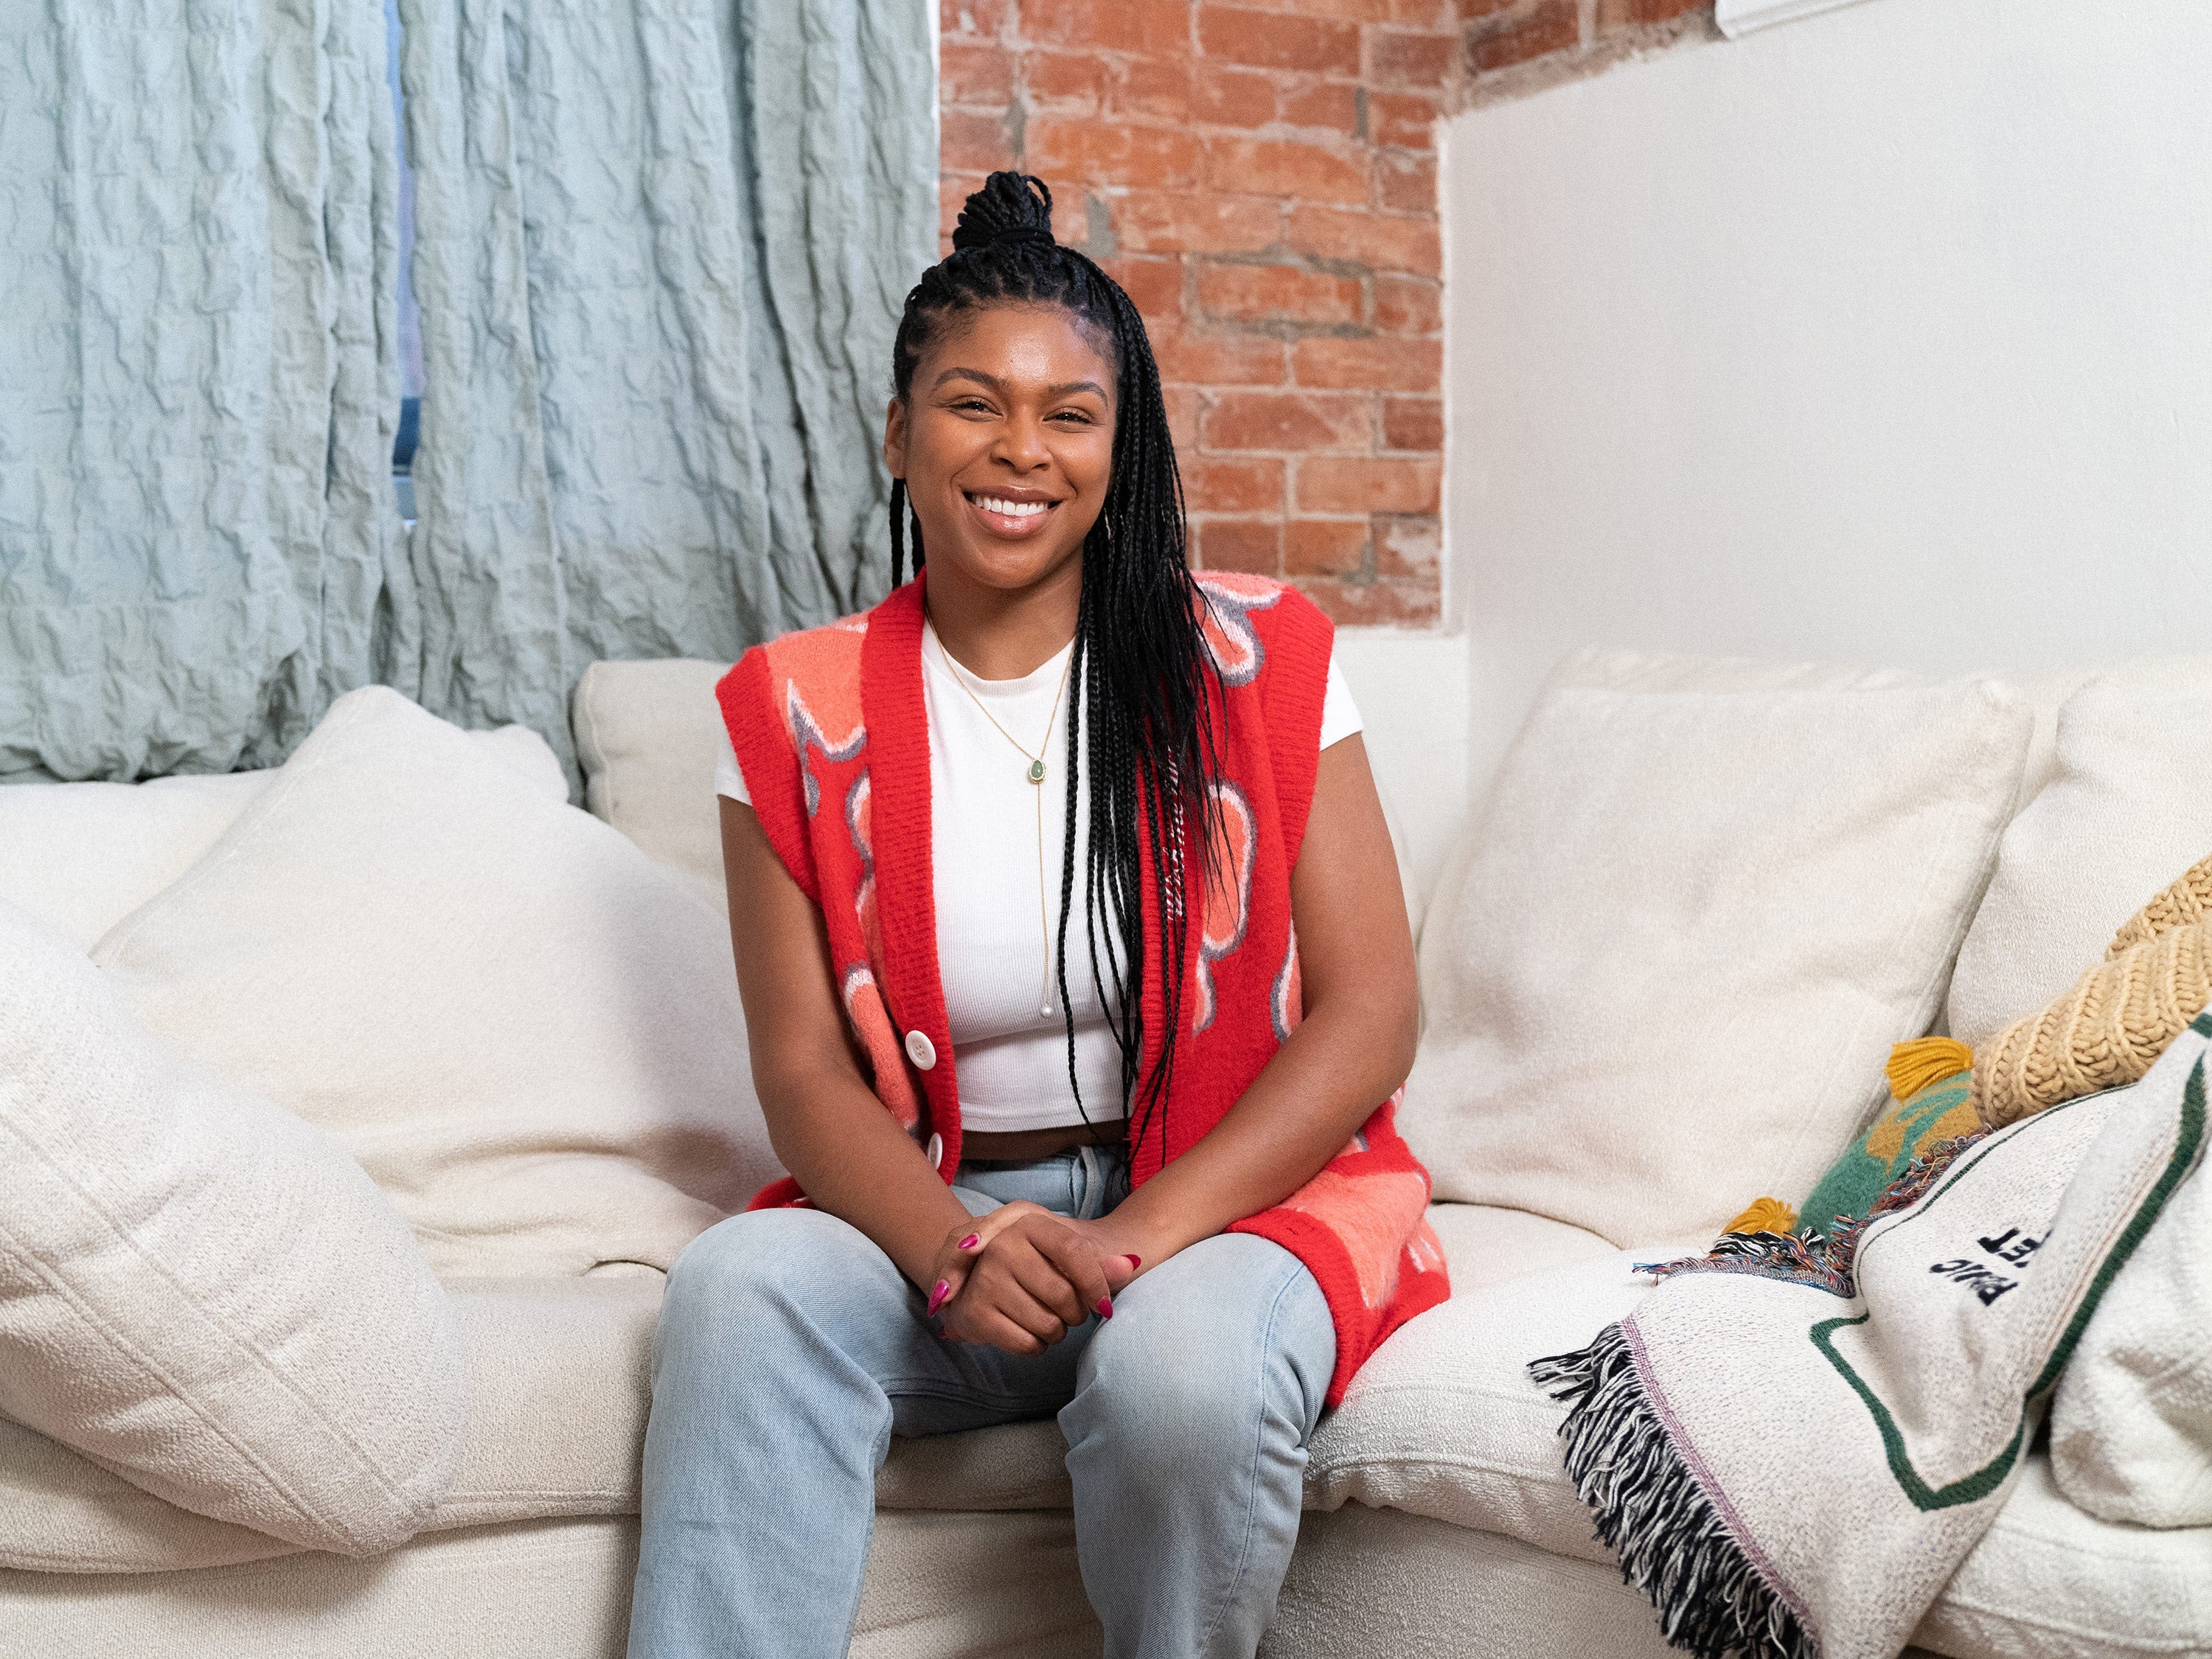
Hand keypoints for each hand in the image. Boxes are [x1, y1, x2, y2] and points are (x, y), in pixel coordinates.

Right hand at [924, 1203, 1143, 1356]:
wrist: (992, 1276)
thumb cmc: (1043, 1263)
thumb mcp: (1073, 1253)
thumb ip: (1103, 1261)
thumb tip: (1130, 1263)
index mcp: (1028, 1222)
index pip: (1074, 1253)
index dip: (1096, 1285)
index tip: (1104, 1306)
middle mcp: (1001, 1246)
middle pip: (1064, 1295)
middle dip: (1075, 1312)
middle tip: (1067, 1309)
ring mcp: (985, 1279)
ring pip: (1047, 1324)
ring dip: (1057, 1331)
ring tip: (1046, 1318)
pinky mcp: (974, 1313)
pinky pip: (1026, 1343)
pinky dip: (1037, 1345)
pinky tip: (1028, 1331)